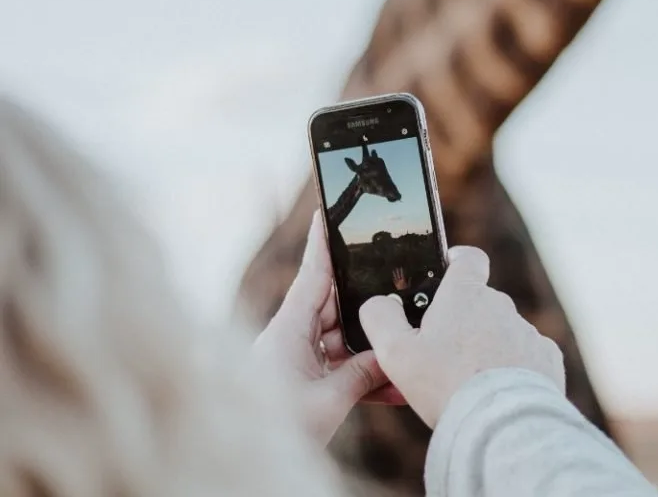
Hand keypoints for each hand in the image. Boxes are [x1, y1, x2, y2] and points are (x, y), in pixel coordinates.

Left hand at [253, 211, 404, 445]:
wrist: (243, 461)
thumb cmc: (275, 429)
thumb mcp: (326, 403)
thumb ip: (362, 375)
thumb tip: (391, 354)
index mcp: (288, 329)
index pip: (312, 274)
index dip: (323, 241)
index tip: (330, 209)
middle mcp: (293, 336)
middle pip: (335, 304)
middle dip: (366, 301)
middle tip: (396, 290)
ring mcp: (299, 357)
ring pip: (342, 337)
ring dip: (369, 347)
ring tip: (399, 351)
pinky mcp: (304, 377)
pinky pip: (339, 365)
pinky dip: (362, 374)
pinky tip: (389, 386)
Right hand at [359, 246, 564, 428]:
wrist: (501, 425)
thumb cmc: (445, 385)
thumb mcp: (395, 352)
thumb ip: (379, 318)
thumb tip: (377, 303)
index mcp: (465, 294)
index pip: (468, 258)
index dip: (456, 261)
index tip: (447, 271)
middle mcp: (500, 305)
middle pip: (479, 301)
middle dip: (462, 319)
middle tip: (441, 352)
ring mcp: (526, 332)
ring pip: (501, 330)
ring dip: (487, 346)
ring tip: (468, 380)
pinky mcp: (546, 359)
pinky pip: (526, 356)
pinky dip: (513, 368)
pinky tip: (496, 391)